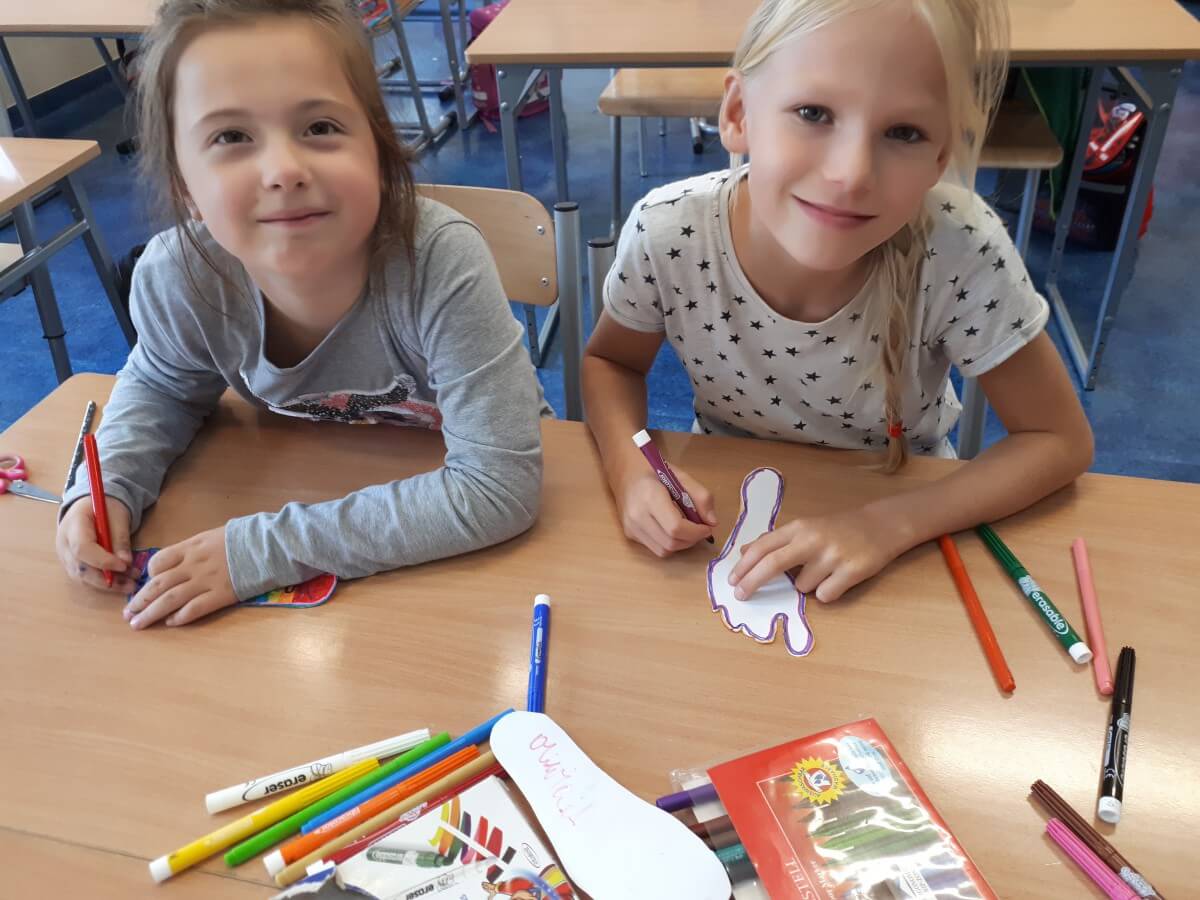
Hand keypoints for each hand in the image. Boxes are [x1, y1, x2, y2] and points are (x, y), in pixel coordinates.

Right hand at [56, 496, 138, 592]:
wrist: (92, 506)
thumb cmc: (105, 508)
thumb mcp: (118, 516)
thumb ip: (120, 539)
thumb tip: (126, 563)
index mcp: (73, 525)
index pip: (82, 548)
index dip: (103, 561)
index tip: (124, 566)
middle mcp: (64, 543)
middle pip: (80, 568)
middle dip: (106, 579)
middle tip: (131, 583)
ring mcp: (65, 555)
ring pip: (82, 577)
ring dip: (107, 584)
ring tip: (130, 585)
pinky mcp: (72, 564)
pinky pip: (85, 577)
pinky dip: (103, 582)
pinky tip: (122, 583)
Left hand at [124, 526, 236, 628]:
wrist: (269, 545)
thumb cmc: (245, 537)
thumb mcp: (213, 535)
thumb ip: (195, 549)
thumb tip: (182, 560)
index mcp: (190, 548)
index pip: (158, 562)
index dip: (148, 575)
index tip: (147, 585)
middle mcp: (192, 566)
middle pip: (157, 585)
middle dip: (139, 601)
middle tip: (127, 614)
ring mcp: (205, 582)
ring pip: (169, 600)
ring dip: (150, 614)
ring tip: (137, 624)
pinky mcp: (220, 596)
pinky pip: (193, 609)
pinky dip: (179, 618)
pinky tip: (170, 623)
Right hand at [615, 464, 715, 556]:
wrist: (624, 472)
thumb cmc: (654, 470)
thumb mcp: (681, 476)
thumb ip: (701, 496)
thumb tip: (712, 522)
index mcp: (650, 497)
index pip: (676, 527)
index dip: (696, 532)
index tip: (707, 526)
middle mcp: (637, 516)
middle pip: (671, 542)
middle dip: (691, 540)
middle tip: (700, 529)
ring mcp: (631, 527)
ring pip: (664, 551)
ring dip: (681, 544)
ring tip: (687, 530)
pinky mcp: (630, 535)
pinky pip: (655, 548)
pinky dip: (669, 544)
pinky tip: (672, 530)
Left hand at [728, 506, 902, 603]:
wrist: (881, 525)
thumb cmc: (838, 529)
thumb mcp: (805, 528)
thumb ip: (776, 541)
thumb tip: (744, 553)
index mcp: (799, 527)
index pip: (763, 546)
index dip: (744, 565)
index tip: (732, 581)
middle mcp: (813, 539)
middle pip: (772, 564)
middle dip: (752, 582)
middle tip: (740, 596)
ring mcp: (833, 555)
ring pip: (802, 586)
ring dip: (807, 585)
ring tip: (825, 571)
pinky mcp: (852, 571)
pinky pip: (825, 595)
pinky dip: (828, 592)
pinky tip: (838, 578)